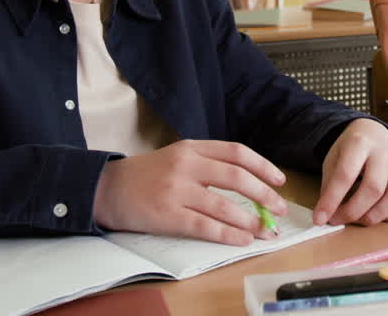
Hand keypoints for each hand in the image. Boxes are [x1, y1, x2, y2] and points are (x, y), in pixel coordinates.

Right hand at [93, 140, 286, 245]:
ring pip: (224, 205)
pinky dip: (228, 234)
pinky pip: (205, 226)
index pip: (236, 152)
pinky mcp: (167, 215)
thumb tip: (249, 187)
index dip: (263, 166)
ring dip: (250, 220)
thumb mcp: (177, 157)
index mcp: (191, 147)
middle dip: (264, 194)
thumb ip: (208, 166)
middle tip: (280, 208)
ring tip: (266, 230)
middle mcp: (186, 165)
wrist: (106, 188)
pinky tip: (242, 240)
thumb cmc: (147, 175)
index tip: (280, 180)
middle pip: (236, 177)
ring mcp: (176, 190)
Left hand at [315, 118, 387, 225]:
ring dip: (371, 216)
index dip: (331, 200)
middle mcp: (384, 154)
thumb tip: (326, 215)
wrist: (376, 134)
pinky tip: (375, 211)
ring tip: (356, 216)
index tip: (319, 219)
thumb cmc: (351, 149)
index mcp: (360, 143)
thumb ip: (329, 185)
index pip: (345, 175)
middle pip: (373, 188)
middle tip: (336, 220)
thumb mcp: (333, 158)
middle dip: (352, 211)